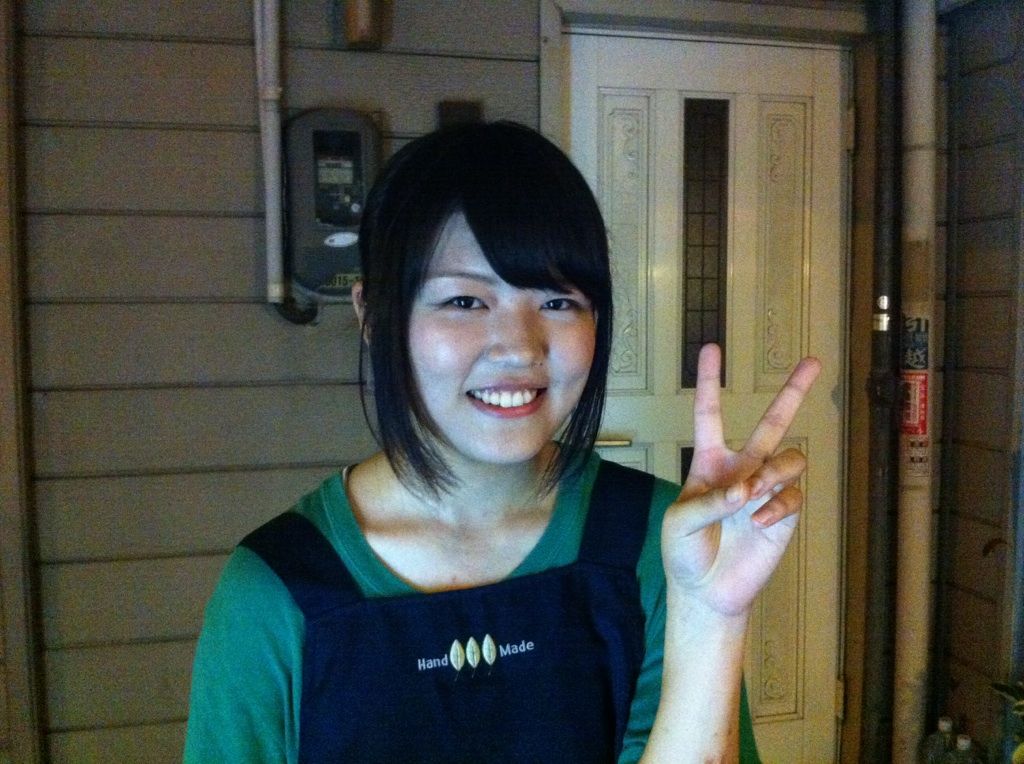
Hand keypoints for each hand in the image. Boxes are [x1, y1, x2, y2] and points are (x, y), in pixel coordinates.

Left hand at [661, 344, 820, 616]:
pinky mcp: (783, 515)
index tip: (711, 347)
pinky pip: (793, 497)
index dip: (710, 381)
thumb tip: (745, 490)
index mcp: (709, 462)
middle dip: (793, 392)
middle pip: (772, 422)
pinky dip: (777, 507)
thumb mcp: (679, 523)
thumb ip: (708, 502)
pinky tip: (757, 524)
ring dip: (774, 473)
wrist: (705, 591)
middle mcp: (742, 469)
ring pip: (789, 459)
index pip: (710, 414)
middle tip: (813, 361)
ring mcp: (766, 491)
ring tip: (754, 496)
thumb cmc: (684, 551)